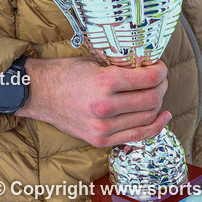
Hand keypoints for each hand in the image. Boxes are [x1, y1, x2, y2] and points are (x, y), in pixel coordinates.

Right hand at [18, 56, 170, 147]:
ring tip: (159, 94)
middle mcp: (105, 107)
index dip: (161, 72)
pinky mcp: (100, 140)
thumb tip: (147, 66)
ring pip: (147, 118)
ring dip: (159, 105)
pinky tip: (162, 117)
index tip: (161, 67)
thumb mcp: (94, 61)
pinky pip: (136, 136)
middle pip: (151, 99)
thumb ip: (120, 66)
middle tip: (161, 79)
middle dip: (162, 86)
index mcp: (104, 82)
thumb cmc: (66, 73)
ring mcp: (103, 128)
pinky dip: (154, 127)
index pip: (148, 79)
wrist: (39, 93)